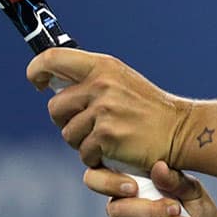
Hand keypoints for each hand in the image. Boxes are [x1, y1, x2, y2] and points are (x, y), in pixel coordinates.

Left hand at [28, 48, 192, 170]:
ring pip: (67, 133)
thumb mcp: (121, 81)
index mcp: (103, 66)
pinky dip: (95, 158)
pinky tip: (113, 151)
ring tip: (105, 139)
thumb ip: (91, 79)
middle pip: (54, 107)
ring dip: (82, 142)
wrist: (180, 130)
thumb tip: (53, 84)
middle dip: (65, 121)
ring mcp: (104, 110)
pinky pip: (83, 153)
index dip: (37, 70)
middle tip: (88, 125)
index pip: (52, 58)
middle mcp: (101, 84)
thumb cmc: (148, 109)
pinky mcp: (107, 136)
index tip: (38, 82)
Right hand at [87, 160, 216, 216]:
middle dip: (150, 210)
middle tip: (177, 209)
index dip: (108, 182)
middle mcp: (119, 209)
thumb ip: (175, 180)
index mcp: (128, 186)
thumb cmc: (197, 211)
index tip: (133, 187)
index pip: (98, 179)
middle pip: (118, 210)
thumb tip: (158, 167)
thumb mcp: (192, 191)